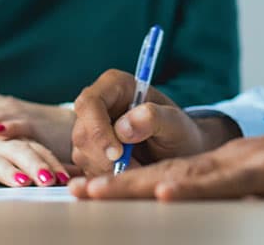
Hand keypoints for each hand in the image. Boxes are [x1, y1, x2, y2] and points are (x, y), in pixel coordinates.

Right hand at [0, 134, 73, 187]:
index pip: (35, 147)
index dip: (50, 160)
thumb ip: (36, 159)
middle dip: (35, 165)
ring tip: (22, 182)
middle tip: (50, 180)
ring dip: (7, 171)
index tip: (66, 177)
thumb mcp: (7, 151)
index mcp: (10, 137)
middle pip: (18, 150)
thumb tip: (72, 174)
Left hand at [69, 107, 263, 199]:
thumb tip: (220, 219)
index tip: (94, 195)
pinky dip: (193, 187)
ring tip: (96, 193)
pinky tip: (163, 193)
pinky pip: (227, 180)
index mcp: (236, 166)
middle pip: (168, 172)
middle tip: (74, 193)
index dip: (132, 187)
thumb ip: (252, 201)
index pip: (176, 177)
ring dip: (137, 185)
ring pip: (186, 173)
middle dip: (119, 185)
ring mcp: (254, 161)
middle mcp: (236, 159)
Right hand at [71, 69, 234, 176]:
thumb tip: (123, 127)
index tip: (118, 154)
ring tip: (139, 168)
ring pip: (82, 155)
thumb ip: (153, 118)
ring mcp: (91, 130)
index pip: (90, 103)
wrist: (182, 152)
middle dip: (104, 158)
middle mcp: (98, 105)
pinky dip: (107, 178)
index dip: (97, 129)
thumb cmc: (180, 132)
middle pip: (82, 133)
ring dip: (108, 170)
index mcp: (115, 85)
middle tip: (134, 168)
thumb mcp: (175, 123)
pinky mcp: (90, 153)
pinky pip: (87, 170)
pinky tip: (130, 172)